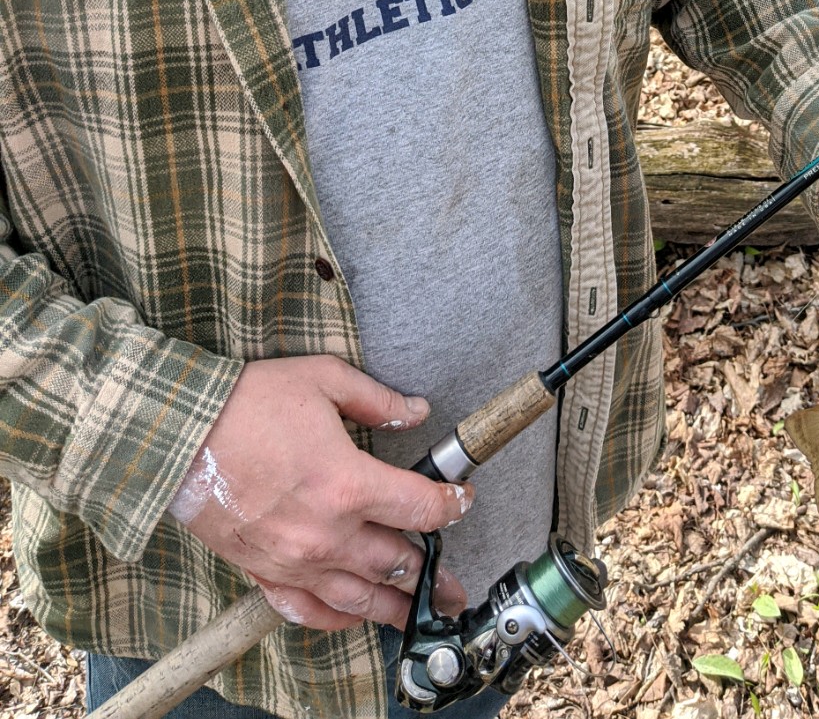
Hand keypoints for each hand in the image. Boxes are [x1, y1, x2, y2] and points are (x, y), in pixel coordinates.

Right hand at [168, 356, 472, 630]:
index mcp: (348, 484)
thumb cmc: (248, 402)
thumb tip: (416, 411)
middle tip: (454, 582)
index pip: (421, 508)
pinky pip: (308, 611)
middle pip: (397, 562)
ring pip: (360, 598)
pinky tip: (353, 615)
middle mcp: (328, 533)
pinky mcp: (263, 573)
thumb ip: (377, 400)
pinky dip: (337, 618)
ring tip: (422, 613)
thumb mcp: (324, 379)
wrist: (177, 434)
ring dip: (396, 607)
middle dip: (433, 571)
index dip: (451, 506)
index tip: (462, 501)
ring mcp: (295, 561)